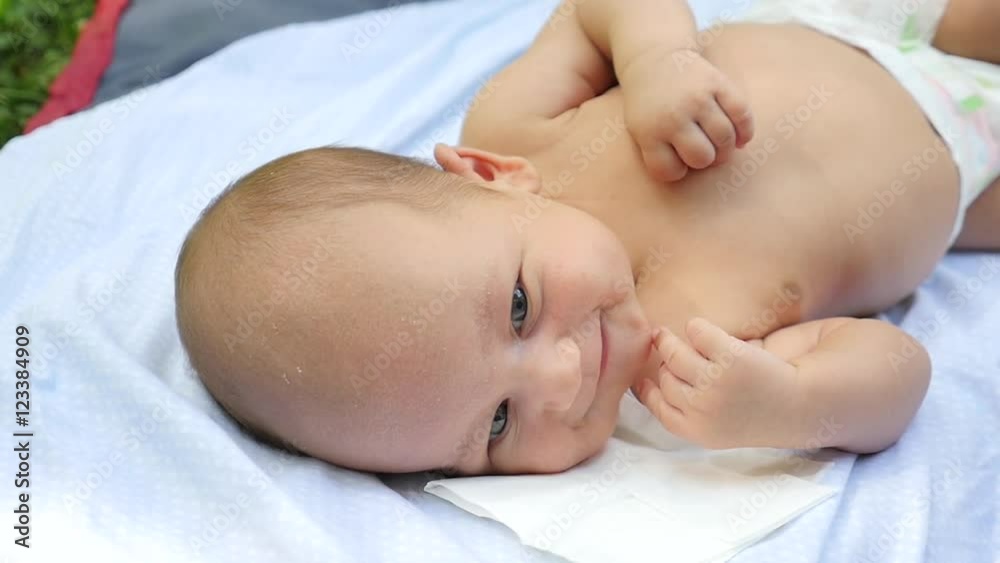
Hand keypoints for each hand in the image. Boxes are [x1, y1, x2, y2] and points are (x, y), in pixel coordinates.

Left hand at [620, 47, 753, 181]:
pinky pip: (742, 115)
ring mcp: (697, 98)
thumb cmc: (649, 105)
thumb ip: (661, 154)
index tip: (676, 160)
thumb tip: (701, 169)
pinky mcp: (717, 82)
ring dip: (725, 149)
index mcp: (649, 131)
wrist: (653, 60)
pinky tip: (740, 139)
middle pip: (702, 157)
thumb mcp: (639, 130)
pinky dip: (746, 131)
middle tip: (702, 151)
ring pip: (724, 139)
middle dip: (704, 160)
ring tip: (719, 146)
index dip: (676, 171)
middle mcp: (673, 115)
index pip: (669, 171)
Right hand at [637, 318, 799, 448]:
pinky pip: (696, 331)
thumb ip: (685, 408)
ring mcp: (714, 383)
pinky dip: (699, 327)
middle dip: (668, 362)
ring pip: (673, 352)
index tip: (647, 374)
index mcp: (697, 431)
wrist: (806, 403)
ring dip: (673, 340)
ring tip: (685, 336)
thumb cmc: (760, 411)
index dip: (649, 387)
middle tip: (673, 349)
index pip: (656, 405)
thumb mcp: (717, 425)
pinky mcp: (729, 357)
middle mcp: (701, 410)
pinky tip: (706, 331)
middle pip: (665, 376)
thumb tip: (646, 380)